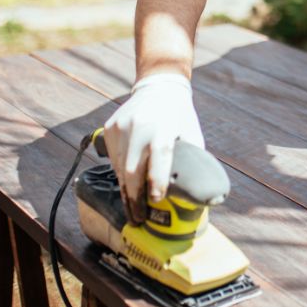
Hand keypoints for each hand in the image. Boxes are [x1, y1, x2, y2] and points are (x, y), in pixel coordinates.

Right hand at [103, 73, 202, 222]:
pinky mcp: (110, 128)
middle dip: (135, 198)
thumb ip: (192, 159)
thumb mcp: (192, 133)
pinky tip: (128, 182)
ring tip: (133, 206)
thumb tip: (197, 191)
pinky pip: (112, 158)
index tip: (157, 200)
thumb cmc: (179, 116)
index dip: (157, 179)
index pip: (159, 156)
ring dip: (126, 190)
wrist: (158, 87)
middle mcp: (139, 126)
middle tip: (138, 218)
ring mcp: (121, 127)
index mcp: (163, 127)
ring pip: (119, 168)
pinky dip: (120, 173)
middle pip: (132, 170)